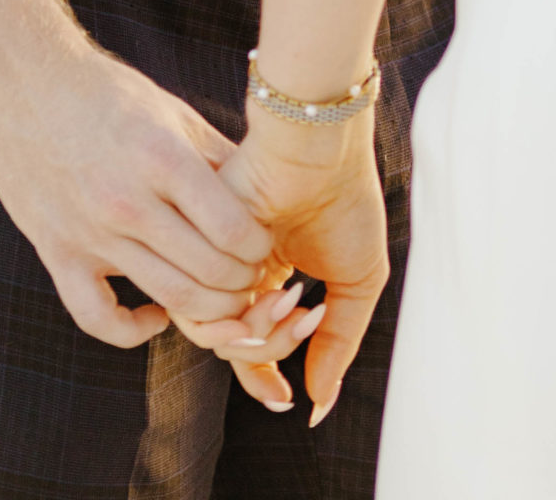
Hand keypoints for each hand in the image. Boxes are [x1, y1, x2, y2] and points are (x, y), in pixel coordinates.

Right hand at [0, 36, 276, 347]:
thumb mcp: (171, 113)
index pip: (233, 229)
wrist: (22, 80)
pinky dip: (135, 331)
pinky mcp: (56, 253)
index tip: (264, 243)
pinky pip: (98, 319)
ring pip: (169, 299)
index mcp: (161, 157)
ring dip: (209, 309)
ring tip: (221, 294)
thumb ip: (217, 158)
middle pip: (209, 272)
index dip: (260, 246)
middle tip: (252, 274)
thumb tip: (268, 201)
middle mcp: (126, 200)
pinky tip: (157, 315)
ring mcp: (88, 232)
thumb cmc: (107, 93)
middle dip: (243, 282)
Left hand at [209, 113, 388, 420]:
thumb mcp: (357, 283)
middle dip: (275, 349)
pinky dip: (244, 318)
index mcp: (270, 276)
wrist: (325, 151)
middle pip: (237, 345)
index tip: (285, 401)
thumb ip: (338, 344)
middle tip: (309, 322)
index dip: (264, 378)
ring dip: (264, 335)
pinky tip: (278, 292)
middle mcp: (238, 270)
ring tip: (297, 303)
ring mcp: (217, 259)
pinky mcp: (199, 247)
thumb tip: (318, 405)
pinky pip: (203, 311)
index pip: (253, 342)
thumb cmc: (347, 203)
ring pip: (220, 335)